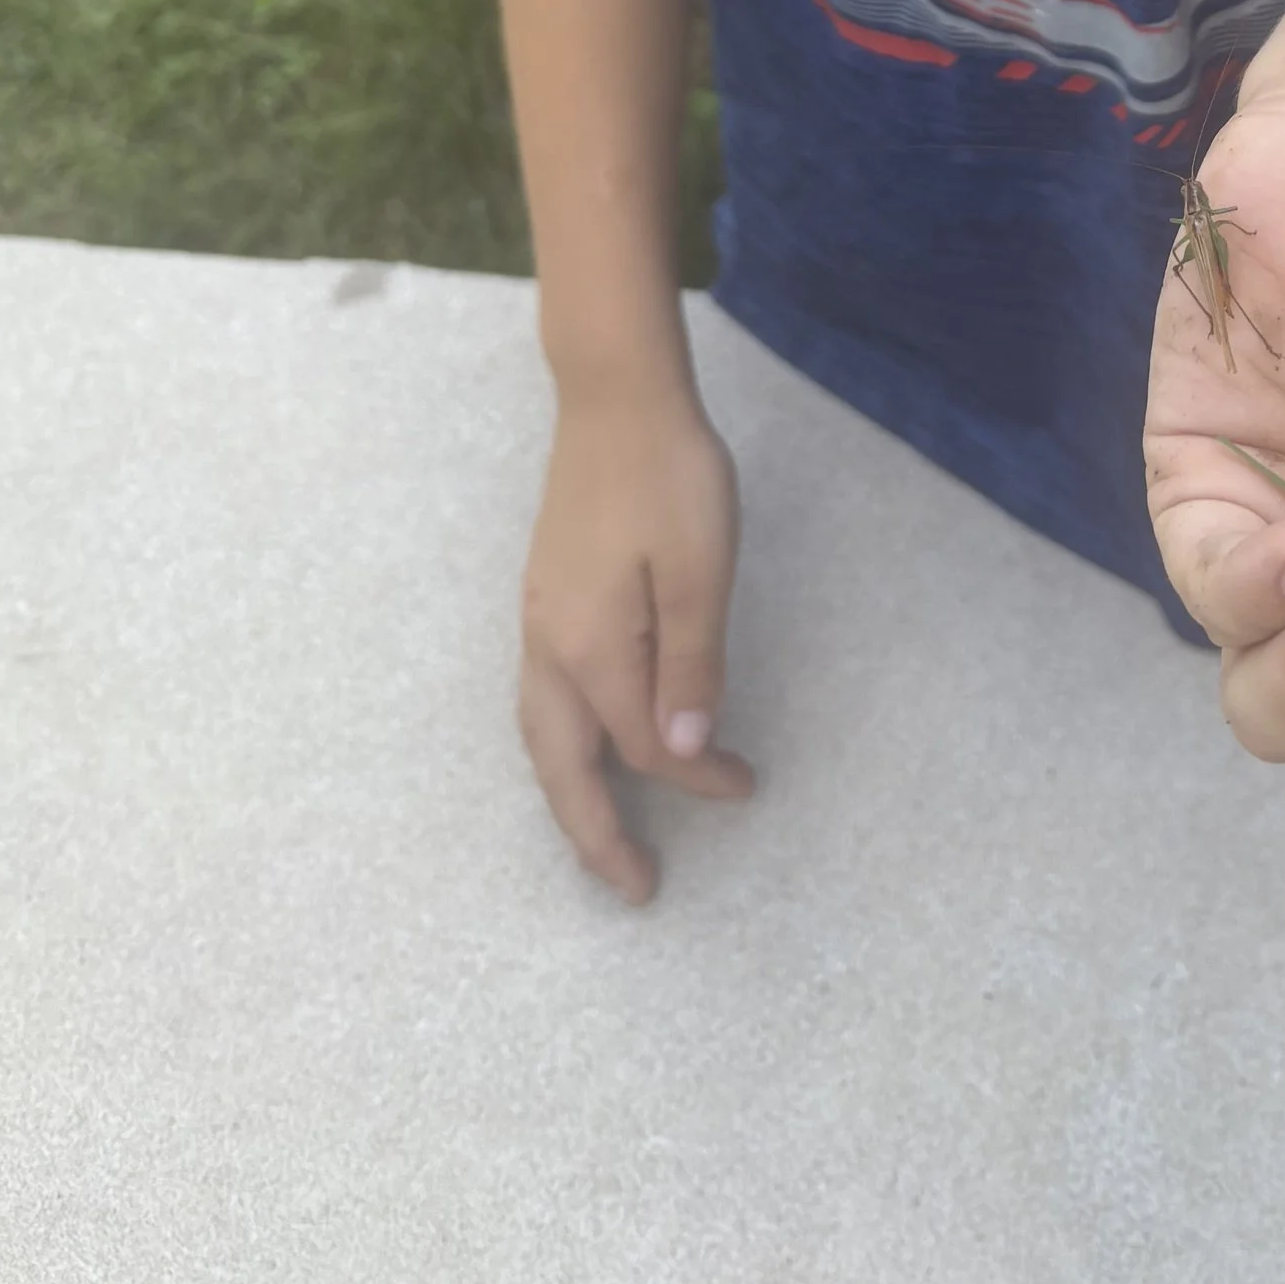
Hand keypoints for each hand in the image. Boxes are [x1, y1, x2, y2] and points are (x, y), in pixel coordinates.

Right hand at [517, 375, 752, 903]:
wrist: (616, 395)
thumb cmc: (670, 475)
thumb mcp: (701, 568)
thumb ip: (692, 663)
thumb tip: (679, 754)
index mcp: (591, 648)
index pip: (642, 745)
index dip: (694, 777)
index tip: (746, 787)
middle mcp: (548, 646)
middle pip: (560, 767)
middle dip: (593, 836)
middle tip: (636, 888)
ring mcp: (538, 620)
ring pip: (542, 736)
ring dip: (571, 793)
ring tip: (606, 835)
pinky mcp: (544, 596)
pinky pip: (544, 699)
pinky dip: (564, 743)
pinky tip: (589, 742)